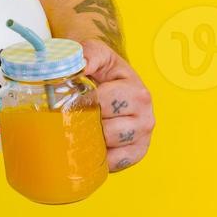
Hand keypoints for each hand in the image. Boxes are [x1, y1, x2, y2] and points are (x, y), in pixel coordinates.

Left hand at [82, 40, 153, 171]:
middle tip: (74, 113)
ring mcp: (142, 138)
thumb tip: (82, 65)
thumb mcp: (97, 53)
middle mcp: (146, 118)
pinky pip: (113, 164)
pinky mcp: (135, 154)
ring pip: (107, 147)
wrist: (112, 80)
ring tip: (82, 125)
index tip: (70, 98)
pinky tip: (89, 143)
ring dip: (90, 139)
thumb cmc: (103, 68)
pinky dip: (98, 157)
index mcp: (138, 94)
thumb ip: (88, 54)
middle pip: (105, 129)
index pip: (103, 104)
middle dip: (84, 122)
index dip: (81, 102)